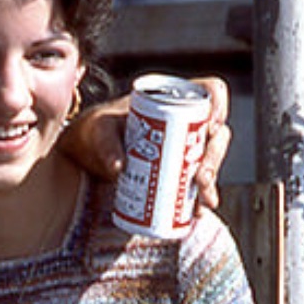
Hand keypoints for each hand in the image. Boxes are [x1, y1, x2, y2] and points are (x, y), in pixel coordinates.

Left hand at [62, 74, 231, 210]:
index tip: (211, 127)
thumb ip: (105, 144)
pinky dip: (200, 196)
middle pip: (215, 132)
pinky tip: (196, 211)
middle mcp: (183, 120)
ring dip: (210, 179)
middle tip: (201, 177)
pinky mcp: (178, 169)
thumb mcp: (97, 131)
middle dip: (212, 156)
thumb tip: (118, 167)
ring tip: (201, 200)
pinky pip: (199, 181)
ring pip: (209, 158)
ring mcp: (183, 146)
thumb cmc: (93, 131)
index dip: (218, 105)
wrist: (85, 154)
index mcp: (171, 98)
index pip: (209, 91)